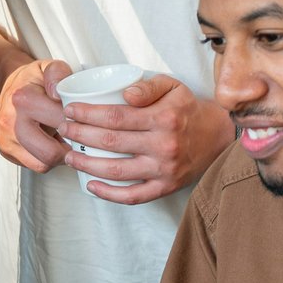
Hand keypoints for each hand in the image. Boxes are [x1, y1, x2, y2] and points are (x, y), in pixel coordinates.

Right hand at [0, 58, 72, 173]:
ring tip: (65, 139)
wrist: (8, 85)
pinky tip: (52, 143)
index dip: (79, 124)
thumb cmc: (33, 80)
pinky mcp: (6, 150)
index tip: (85, 121)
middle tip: (80, 137)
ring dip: (60, 155)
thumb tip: (59, 93)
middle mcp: (11, 121)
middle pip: (50, 152)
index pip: (60, 122)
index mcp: (23, 99)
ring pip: (43, 163)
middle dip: (70, 147)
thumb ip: (58, 74)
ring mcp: (6, 138)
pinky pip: (35, 165)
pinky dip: (48, 159)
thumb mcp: (48, 67)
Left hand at [60, 76, 233, 203]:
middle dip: (81, 136)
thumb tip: (125, 94)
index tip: (70, 111)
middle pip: (111, 142)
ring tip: (70, 156)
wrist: (218, 136)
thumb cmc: (187, 109)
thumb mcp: (172, 86)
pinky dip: (109, 194)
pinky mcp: (166, 187)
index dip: (87, 114)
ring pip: (117, 171)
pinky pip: (133, 196)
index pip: (115, 117)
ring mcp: (164, 169)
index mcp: (163, 118)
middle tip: (64, 130)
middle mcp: (164, 145)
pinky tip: (91, 185)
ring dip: (87, 164)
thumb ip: (147, 86)